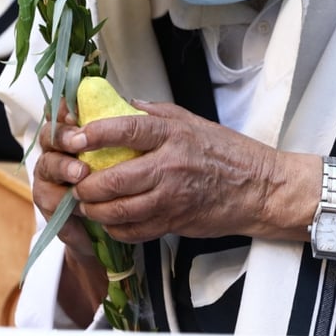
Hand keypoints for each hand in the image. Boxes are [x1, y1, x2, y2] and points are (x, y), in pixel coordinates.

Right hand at [31, 100, 113, 323]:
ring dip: (63, 168)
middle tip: (79, 141)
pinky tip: (82, 212)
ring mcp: (49, 180)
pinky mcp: (51, 209)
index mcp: (72, 134)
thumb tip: (135, 104)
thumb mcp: (125, 151)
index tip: (76, 110)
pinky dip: (68, 209)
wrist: (113, 224)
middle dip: (63, 137)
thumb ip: (124, 128)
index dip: (64, 109)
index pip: (61, 113)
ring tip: (81, 174)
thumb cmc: (118, 179)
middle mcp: (56, 152)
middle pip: (50, 136)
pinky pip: (53, 206)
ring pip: (47, 167)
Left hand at [55, 99, 318, 243]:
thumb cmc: (228, 152)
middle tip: (76, 181)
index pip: (126, 130)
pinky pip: (135, 231)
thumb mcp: (193, 121)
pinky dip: (116, 228)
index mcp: (173, 135)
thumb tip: (124, 105)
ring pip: (120, 210)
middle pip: (115, 179)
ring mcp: (172, 198)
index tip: (76, 137)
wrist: (259, 188)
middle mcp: (170, 166)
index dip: (96, 134)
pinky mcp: (175, 223)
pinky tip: (109, 221)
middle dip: (87, 184)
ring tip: (86, 203)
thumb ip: (156, 113)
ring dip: (96, 210)